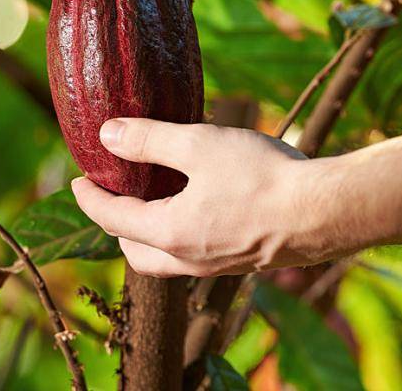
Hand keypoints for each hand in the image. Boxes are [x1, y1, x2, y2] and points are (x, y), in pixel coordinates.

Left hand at [71, 118, 344, 276]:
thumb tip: (107, 135)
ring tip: (157, 202)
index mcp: (169, 232)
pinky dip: (183, 235)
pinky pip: (197, 255)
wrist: (324, 211)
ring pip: (168, 259)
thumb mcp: (200, 144)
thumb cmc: (262, 176)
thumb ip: (150, 140)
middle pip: (136, 252)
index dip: (89, 197)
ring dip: (151, 234)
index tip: (77, 179)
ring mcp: (218, 265)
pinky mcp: (244, 260)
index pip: (112, 218)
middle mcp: (188, 259)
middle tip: (115, 196)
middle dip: (118, 226)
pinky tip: (203, 208)